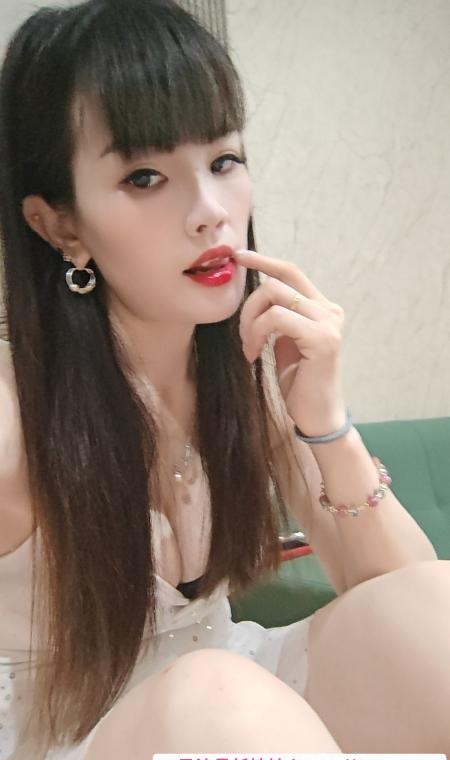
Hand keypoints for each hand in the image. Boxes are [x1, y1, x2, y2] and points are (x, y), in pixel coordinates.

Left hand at [236, 248, 346, 436]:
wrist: (317, 416)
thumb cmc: (299, 383)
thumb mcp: (284, 343)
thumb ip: (278, 318)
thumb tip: (257, 294)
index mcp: (321, 309)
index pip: (291, 273)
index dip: (264, 260)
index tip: (240, 256)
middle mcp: (329, 310)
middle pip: (278, 281)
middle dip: (249, 304)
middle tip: (242, 336)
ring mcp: (328, 323)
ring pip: (274, 295)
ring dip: (250, 321)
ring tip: (248, 348)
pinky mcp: (322, 339)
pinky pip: (276, 318)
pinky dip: (256, 333)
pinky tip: (254, 354)